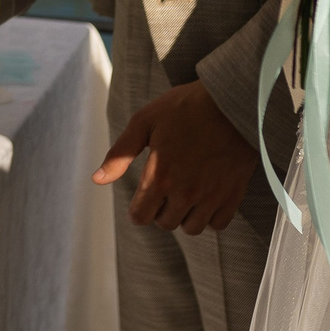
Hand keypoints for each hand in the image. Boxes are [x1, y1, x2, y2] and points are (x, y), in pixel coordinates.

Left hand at [91, 80, 254, 233]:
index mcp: (160, 175)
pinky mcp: (233, 195)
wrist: (231, 102)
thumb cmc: (184, 108)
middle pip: (165, 223)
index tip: (144, 198)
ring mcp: (211, 196)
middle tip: (166, 188)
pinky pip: (217, 224)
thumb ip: (119, 154)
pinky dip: (210, 215)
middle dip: (160, 210)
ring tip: (185, 192)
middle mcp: (185, 192)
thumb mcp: (144, 122)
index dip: (138, 210)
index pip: (141, 217)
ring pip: (191, 228)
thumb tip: (97, 180)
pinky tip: (206, 195)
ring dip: (184, 215)